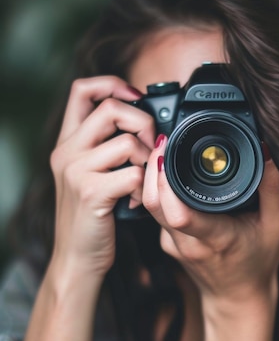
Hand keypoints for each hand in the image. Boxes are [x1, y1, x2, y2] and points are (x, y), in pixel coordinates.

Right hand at [49, 76, 154, 285]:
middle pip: (111, 108)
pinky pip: (133, 174)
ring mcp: (76, 172)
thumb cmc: (92, 215)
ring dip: (146, 161)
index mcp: (68, 142)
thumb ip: (106, 147)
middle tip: (150, 147)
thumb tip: (144, 123)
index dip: (112, 84)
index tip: (136, 99)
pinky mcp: (91, 193)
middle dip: (143, 123)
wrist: (76, 257)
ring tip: (141, 181)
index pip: (82, 89)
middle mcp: (67, 152)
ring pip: (127, 142)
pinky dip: (143, 187)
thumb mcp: (91, 174)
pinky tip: (136, 201)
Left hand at [142, 134, 278, 303]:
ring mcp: (172, 244)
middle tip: (164, 141)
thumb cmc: (259, 262)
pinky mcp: (166, 242)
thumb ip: (272, 189)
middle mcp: (186, 243)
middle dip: (153, 168)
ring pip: (150, 206)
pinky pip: (156, 212)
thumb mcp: (277, 225)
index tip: (166, 153)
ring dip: (152, 177)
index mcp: (214, 238)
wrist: (237, 297)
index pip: (178, 214)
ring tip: (165, 151)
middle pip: (153, 204)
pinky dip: (159, 190)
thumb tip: (267, 153)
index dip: (164, 182)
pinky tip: (170, 174)